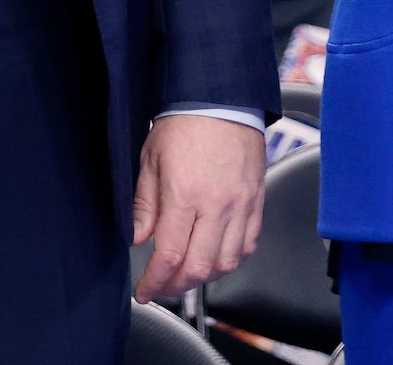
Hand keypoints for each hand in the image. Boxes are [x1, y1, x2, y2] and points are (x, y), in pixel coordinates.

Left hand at [132, 114, 265, 300]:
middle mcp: (216, 206)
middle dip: (176, 286)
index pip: (168, 255)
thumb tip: (137, 238)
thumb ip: (144, 204)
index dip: (154, 282)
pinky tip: (216, 257)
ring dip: (205, 277)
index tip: (144, 292)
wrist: (221, 99)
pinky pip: (248, 245)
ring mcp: (240, 205)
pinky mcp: (256, 201)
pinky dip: (231, 260)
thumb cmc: (183, 123)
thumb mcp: (150, 160)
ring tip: (187, 274)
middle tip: (162, 286)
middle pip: (199, 268)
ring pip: (226, 262)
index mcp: (184, 195)